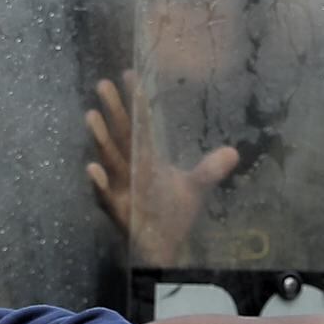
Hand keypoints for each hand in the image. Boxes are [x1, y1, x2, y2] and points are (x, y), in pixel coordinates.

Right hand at [82, 72, 238, 265]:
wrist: (167, 248)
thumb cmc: (173, 214)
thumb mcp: (195, 188)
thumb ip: (209, 170)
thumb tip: (232, 152)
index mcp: (147, 159)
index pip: (141, 125)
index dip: (136, 102)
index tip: (129, 74)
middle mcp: (131, 169)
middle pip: (120, 136)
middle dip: (112, 112)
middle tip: (102, 84)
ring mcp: (121, 188)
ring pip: (109, 160)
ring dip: (100, 140)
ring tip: (91, 116)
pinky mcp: (118, 210)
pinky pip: (105, 195)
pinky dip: (99, 183)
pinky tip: (92, 169)